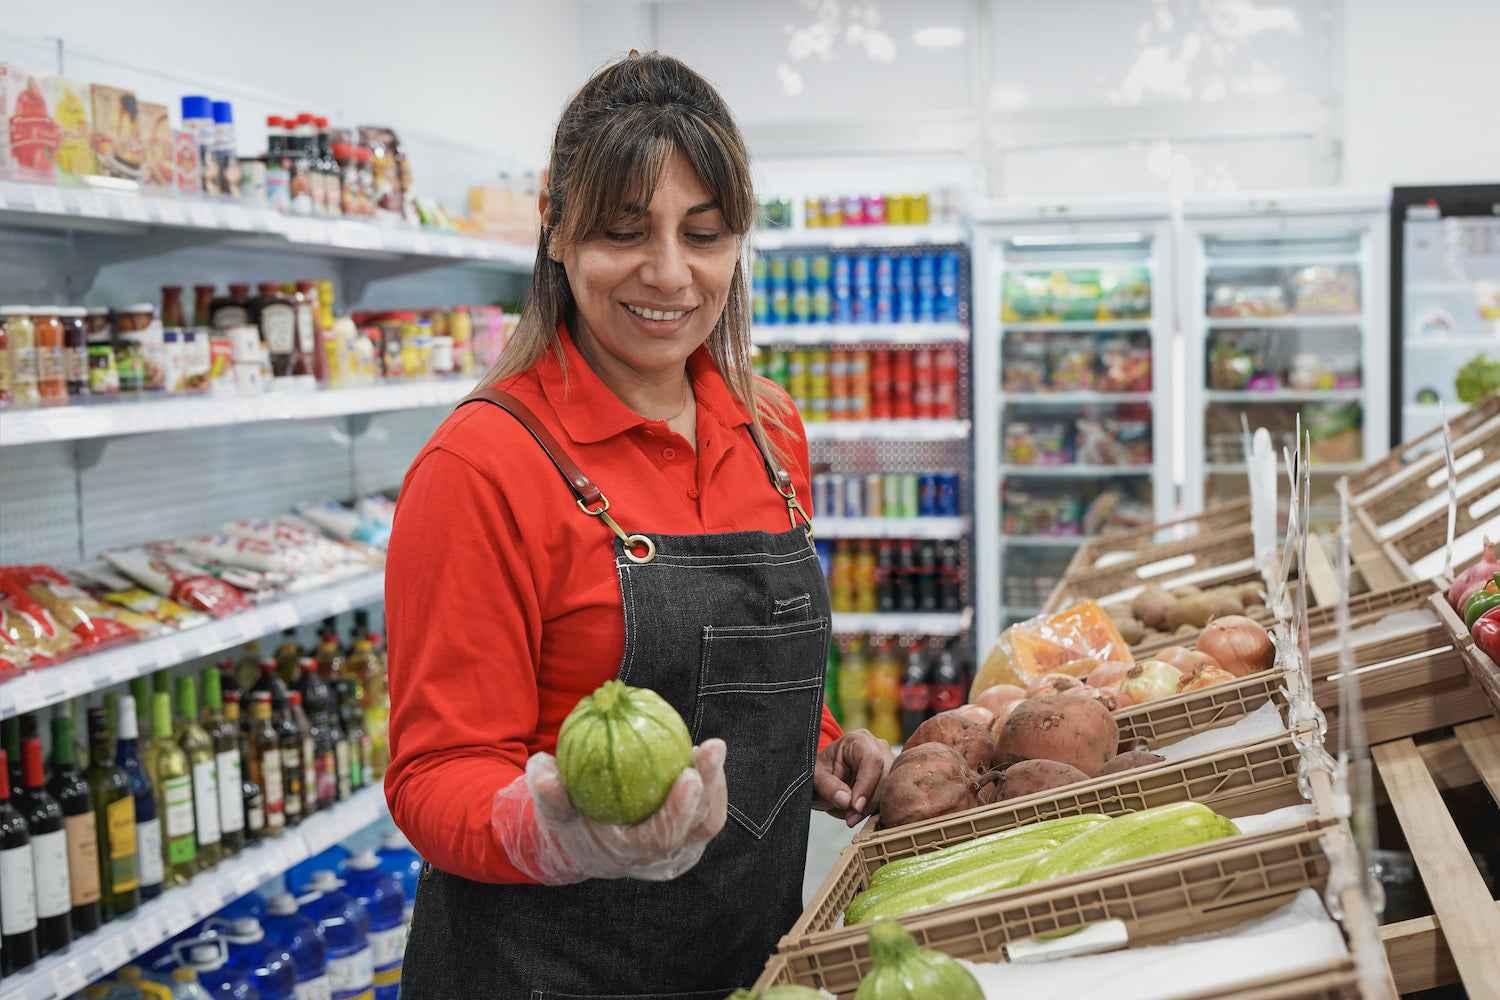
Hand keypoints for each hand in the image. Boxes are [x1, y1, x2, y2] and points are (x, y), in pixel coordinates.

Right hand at [492, 738, 727, 883]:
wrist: (585, 846)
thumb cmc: (569, 822)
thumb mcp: (551, 811)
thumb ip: (548, 794)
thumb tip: (543, 771)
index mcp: (630, 855)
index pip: (662, 837)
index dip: (679, 809)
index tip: (688, 774)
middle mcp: (661, 858)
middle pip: (698, 826)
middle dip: (710, 786)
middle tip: (713, 747)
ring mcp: (679, 849)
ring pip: (709, 820)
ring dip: (716, 783)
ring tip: (712, 748)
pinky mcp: (688, 835)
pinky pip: (708, 811)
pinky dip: (711, 785)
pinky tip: (702, 754)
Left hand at [814, 729, 892, 827]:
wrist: (828, 774)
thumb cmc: (823, 770)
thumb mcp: (817, 776)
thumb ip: (829, 787)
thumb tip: (846, 801)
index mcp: (860, 740)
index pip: (872, 761)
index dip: (866, 785)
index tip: (855, 806)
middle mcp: (879, 748)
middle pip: (886, 776)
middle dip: (869, 802)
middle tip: (851, 818)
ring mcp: (889, 763)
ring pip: (891, 789)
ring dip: (873, 808)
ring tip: (852, 818)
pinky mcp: (891, 780)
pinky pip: (891, 798)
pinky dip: (877, 810)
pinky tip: (861, 816)